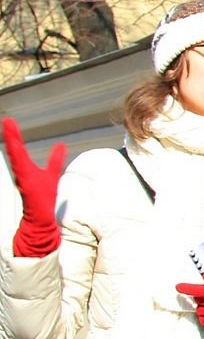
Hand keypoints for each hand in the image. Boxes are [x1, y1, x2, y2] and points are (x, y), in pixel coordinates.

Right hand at [3, 118, 66, 257]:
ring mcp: (23, 179)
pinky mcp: (27, 187)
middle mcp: (22, 171)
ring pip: (17, 158)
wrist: (41, 218)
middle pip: (15, 150)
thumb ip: (55, 159)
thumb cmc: (43, 197)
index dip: (14, 135)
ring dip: (14, 144)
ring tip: (9, 128)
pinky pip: (23, 170)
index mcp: (25, 167)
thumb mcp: (51, 173)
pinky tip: (17, 151)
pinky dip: (19, 160)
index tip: (9, 120)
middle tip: (8, 120)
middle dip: (12, 136)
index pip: (18, 148)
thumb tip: (61, 144)